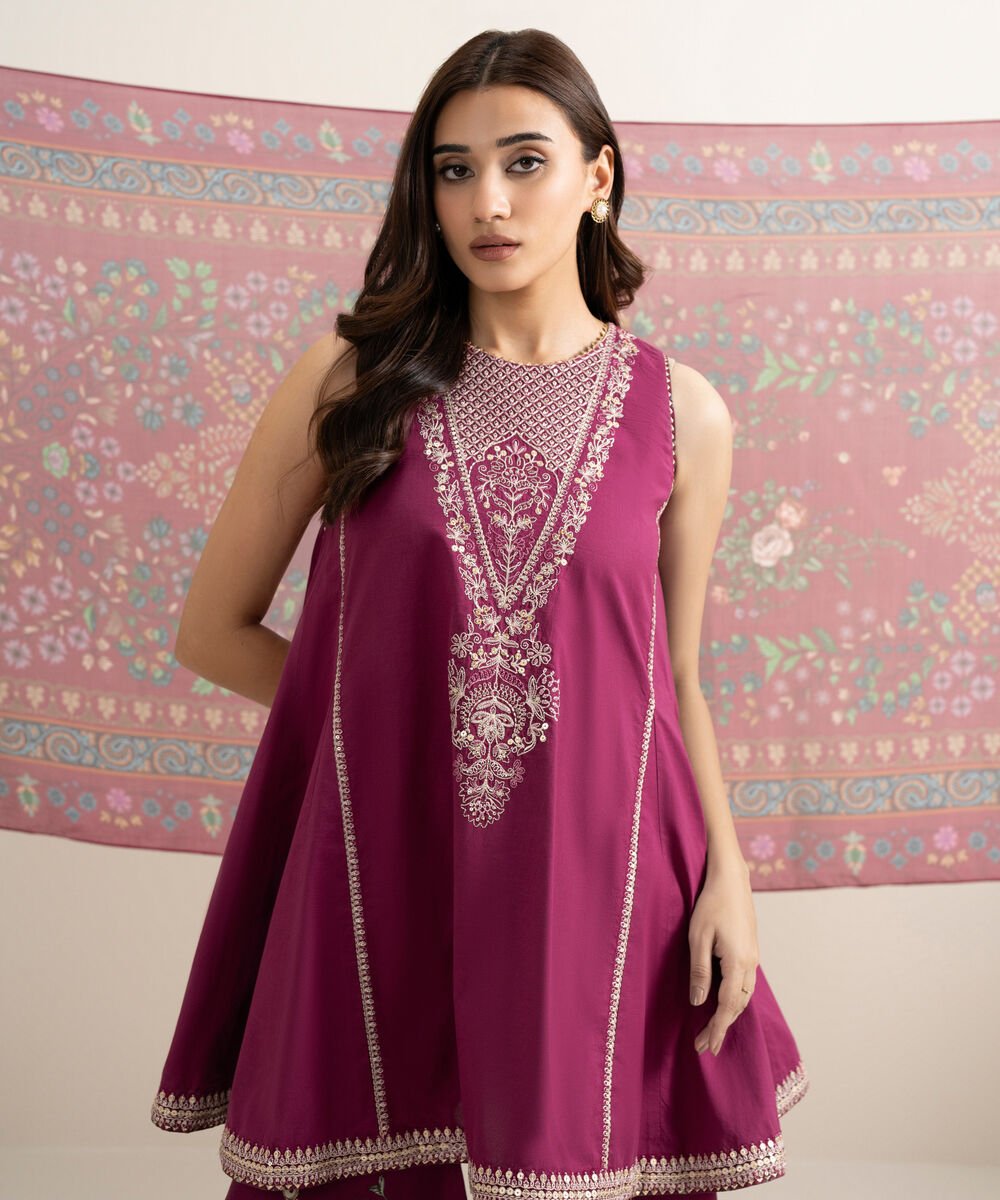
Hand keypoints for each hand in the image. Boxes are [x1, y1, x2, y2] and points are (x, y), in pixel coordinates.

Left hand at [688, 860, 758, 1056]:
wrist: (731, 879)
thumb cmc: (711, 904)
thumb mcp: (698, 937)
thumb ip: (699, 970)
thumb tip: (698, 1002)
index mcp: (738, 962)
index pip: (728, 1006)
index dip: (717, 1028)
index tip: (705, 1046)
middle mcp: (750, 964)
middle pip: (738, 1006)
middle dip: (722, 1028)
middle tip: (705, 1047)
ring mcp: (753, 957)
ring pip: (744, 996)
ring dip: (729, 1015)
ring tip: (713, 1030)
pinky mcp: (750, 951)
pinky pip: (745, 984)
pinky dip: (736, 1000)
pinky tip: (725, 1004)